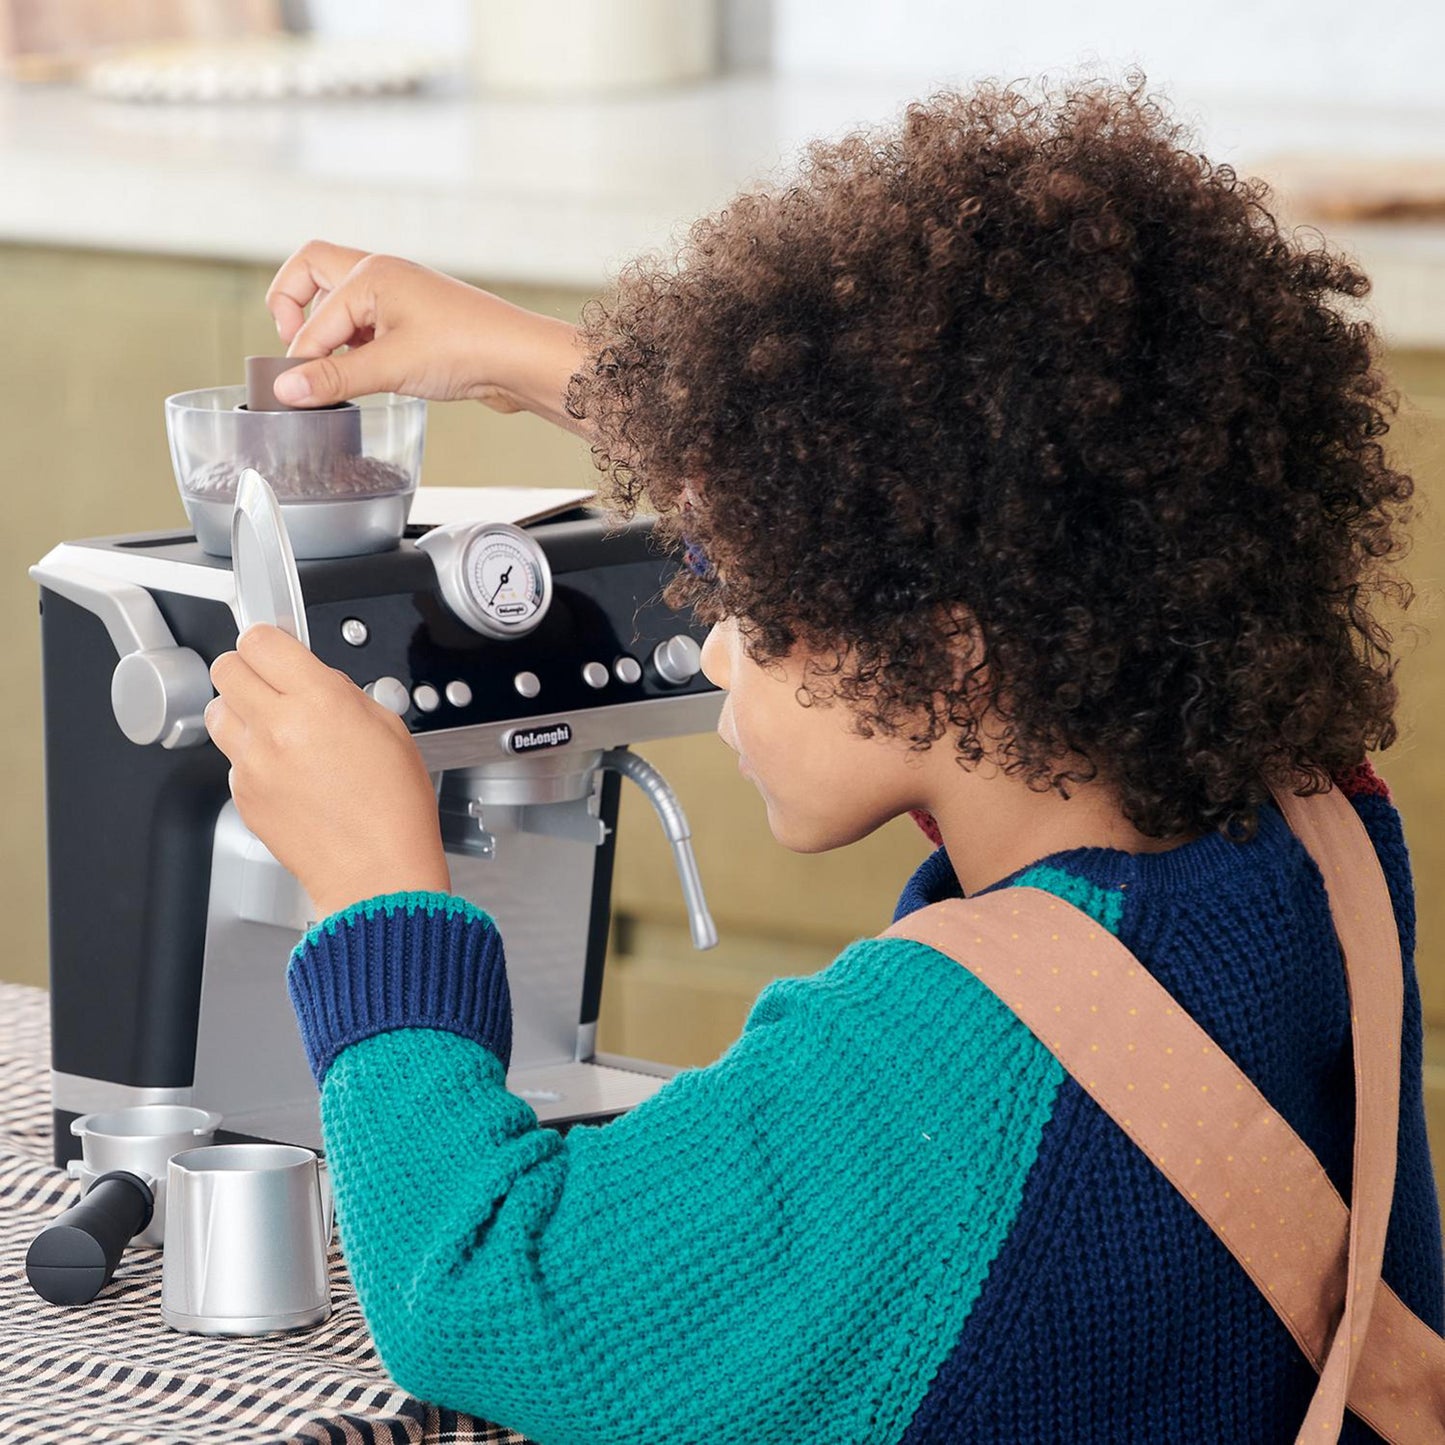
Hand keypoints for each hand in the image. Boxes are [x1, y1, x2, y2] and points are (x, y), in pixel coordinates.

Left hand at [206, 625, 450, 920]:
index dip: (270, 641)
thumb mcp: (389, 729)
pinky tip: (285, 772)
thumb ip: (344, 693)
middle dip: (248, 670)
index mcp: (319, 700)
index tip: (277, 650)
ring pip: (217, 710)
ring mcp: (252, 763)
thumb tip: (315, 680)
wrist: (377, 872)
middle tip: (270, 684)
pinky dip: (250, 757)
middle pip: (226, 667)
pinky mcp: (241, 794)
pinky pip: (230, 757)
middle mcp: (277, 727)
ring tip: (273, 728)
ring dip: (240, 710)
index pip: (260, 640)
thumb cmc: (394, 809)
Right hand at [264, 240, 586, 431]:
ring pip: (341, 301)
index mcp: (370, 273)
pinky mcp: (416, 322)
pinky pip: (369, 324)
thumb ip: (334, 377)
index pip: (313, 314)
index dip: (302, 355)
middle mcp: (382, 275)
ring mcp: (400, 297)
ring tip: (338, 370)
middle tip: (295, 348)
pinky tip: (368, 374)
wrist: (520, 360)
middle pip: (312, 272)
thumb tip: (286, 387)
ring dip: (329, 332)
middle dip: (292, 306)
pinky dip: (357, 346)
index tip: (297, 390)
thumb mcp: (390, 367)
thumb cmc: (466, 348)